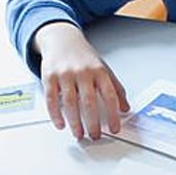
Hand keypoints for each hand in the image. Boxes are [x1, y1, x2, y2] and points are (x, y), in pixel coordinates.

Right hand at [32, 22, 129, 139]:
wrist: (62, 39)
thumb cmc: (83, 57)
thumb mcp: (104, 68)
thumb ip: (116, 88)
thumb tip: (126, 108)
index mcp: (99, 71)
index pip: (109, 95)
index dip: (113, 114)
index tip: (114, 128)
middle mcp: (83, 72)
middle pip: (89, 101)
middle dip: (93, 122)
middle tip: (95, 135)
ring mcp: (65, 74)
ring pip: (70, 102)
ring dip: (75, 122)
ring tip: (79, 134)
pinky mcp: (49, 76)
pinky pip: (51, 98)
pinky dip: (55, 114)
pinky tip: (61, 125)